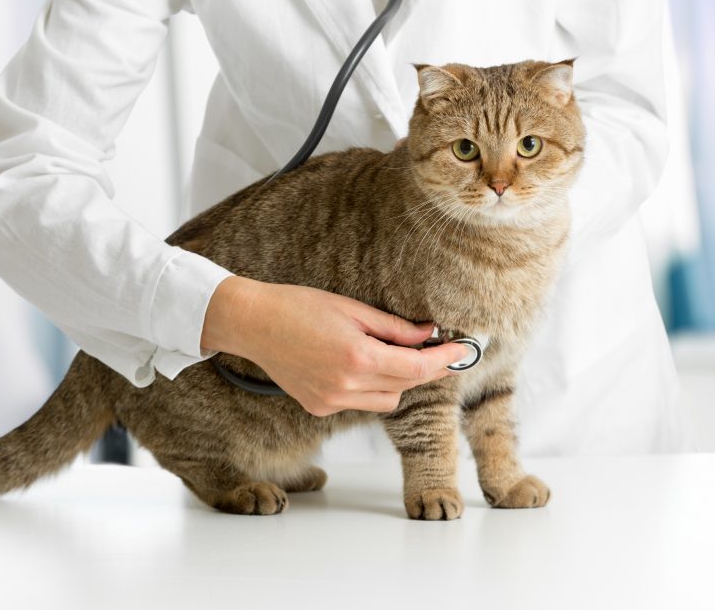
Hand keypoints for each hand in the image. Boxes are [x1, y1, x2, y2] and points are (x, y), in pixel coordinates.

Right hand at [201, 276, 470, 415]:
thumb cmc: (296, 307)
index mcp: (357, 358)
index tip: (461, 351)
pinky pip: (359, 403)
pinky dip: (368, 387)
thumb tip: (428, 334)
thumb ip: (394, 328)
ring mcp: (331, 401)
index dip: (444, 361)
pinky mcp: (319, 408)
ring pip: (385, 401)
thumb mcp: (352, 309)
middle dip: (422, 369)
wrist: (253, 323)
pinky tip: (354, 364)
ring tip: (385, 353)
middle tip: (430, 347)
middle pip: (405, 387)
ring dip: (395, 381)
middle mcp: (346, 387)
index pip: (417, 368)